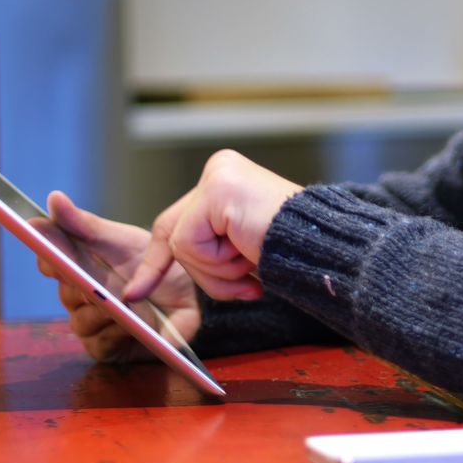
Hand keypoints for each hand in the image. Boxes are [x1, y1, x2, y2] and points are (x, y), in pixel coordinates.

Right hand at [33, 191, 200, 361]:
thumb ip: (84, 224)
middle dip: (81, 287)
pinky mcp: (107, 348)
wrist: (187, 290)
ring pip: (83, 321)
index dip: (49, 259)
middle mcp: (78, 298)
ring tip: (118, 303)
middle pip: (68, 294)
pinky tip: (128, 325)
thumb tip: (53, 198)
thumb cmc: (147, 263)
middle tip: (90, 280)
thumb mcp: (118, 239)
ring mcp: (91, 325)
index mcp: (75, 269)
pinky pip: (101, 345)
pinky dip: (114, 334)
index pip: (51, 264)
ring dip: (101, 312)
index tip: (51, 254)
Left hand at [123, 149, 302, 302]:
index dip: (156, 261)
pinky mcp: (217, 191)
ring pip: (182, 246)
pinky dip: (218, 264)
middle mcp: (219, 170)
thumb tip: (156, 278)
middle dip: (182, 271)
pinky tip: (249, 253)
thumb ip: (207, 249)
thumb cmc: (295, 251)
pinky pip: (190, 244)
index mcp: (226, 179)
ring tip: (253, 262)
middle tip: (223, 289)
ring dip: (217, 272)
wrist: (326, 246)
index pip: (176, 221)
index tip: (136, 292)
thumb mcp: (239, 249)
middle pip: (174, 234)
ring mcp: (218, 177)